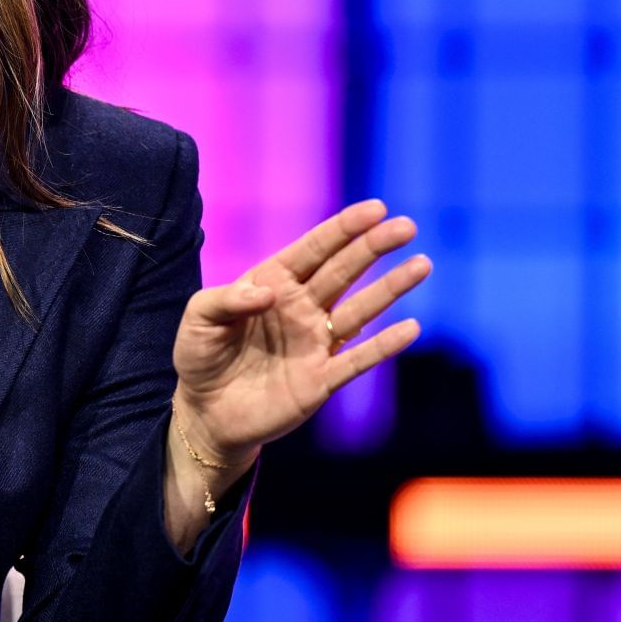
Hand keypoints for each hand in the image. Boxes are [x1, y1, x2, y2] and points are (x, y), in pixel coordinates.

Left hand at [172, 199, 430, 457]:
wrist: (205, 412)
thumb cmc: (200, 356)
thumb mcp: (199, 318)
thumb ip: (226, 299)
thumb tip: (269, 292)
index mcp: (272, 283)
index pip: (314, 249)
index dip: (344, 229)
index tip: (376, 209)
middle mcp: (301, 308)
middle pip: (344, 271)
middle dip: (374, 247)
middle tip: (407, 226)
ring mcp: (315, 342)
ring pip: (360, 310)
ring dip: (390, 288)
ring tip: (421, 264)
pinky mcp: (321, 379)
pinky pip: (358, 359)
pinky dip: (384, 346)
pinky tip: (410, 328)